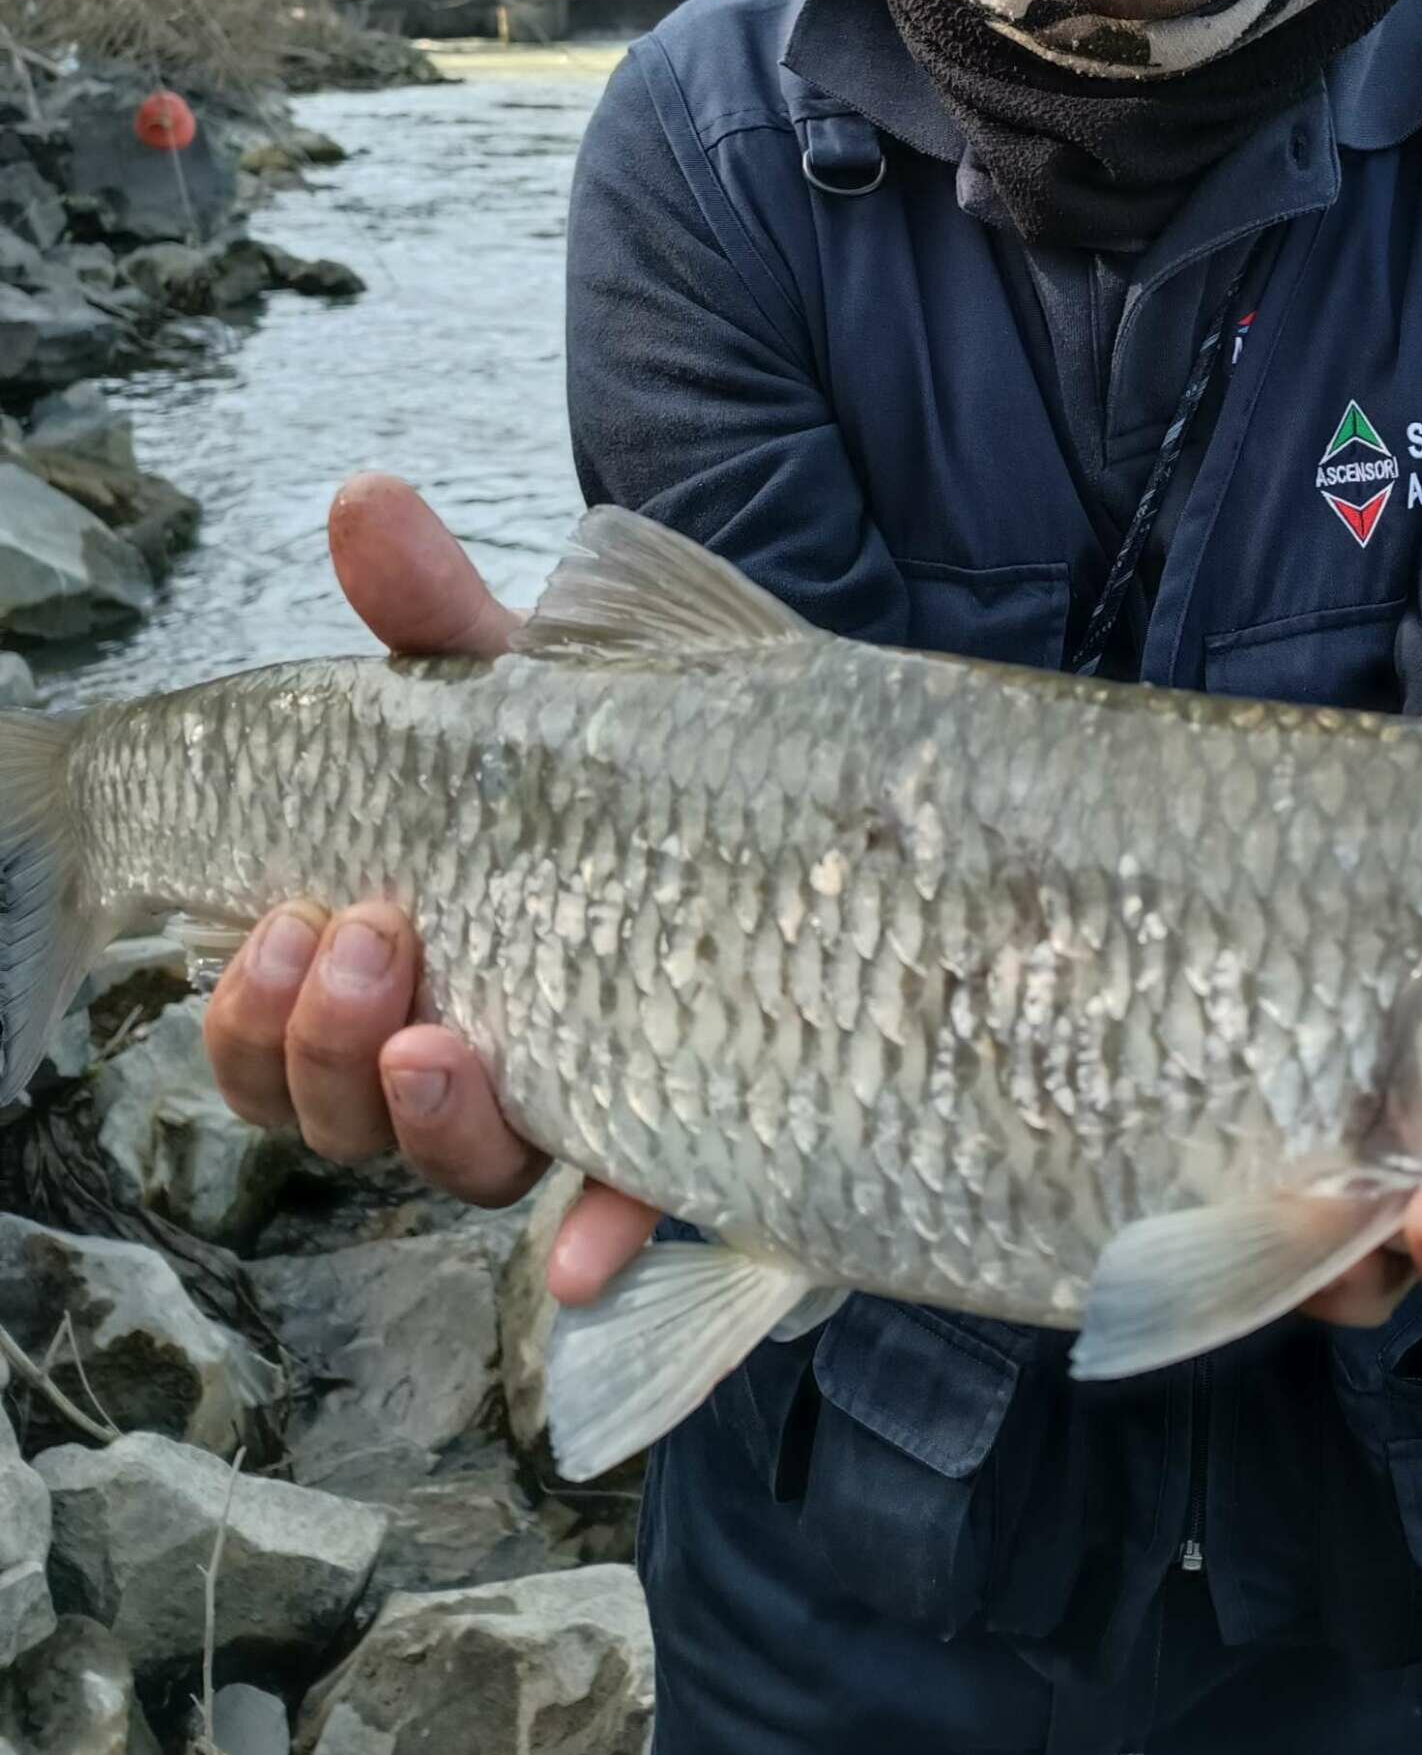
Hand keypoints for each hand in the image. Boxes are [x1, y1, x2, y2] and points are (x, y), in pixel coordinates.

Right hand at [201, 473, 655, 1306]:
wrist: (832, 809)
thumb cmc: (658, 757)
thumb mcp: (549, 689)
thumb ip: (448, 616)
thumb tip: (364, 496)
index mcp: (415, 960)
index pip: (289, 1035)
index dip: (256, 1017)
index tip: (272, 923)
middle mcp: (480, 1051)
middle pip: (346, 1117)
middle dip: (320, 1053)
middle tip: (358, 942)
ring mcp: (585, 1102)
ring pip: (461, 1166)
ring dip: (423, 1121)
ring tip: (435, 1034)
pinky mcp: (696, 1139)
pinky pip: (638, 1217)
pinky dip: (604, 1241)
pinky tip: (586, 1257)